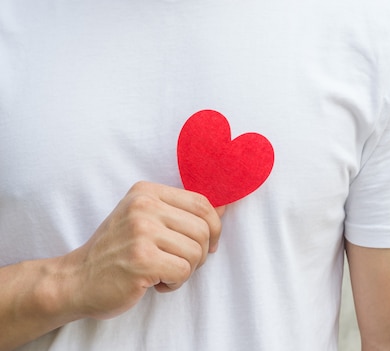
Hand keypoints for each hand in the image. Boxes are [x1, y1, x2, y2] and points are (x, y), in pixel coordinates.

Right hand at [58, 181, 223, 319]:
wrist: (76, 279)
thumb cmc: (117, 252)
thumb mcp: (146, 220)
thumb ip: (182, 212)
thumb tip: (226, 206)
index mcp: (146, 192)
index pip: (202, 202)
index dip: (214, 227)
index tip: (207, 244)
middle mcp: (143, 206)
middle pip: (203, 229)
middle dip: (200, 253)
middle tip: (179, 263)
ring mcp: (141, 232)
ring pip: (196, 252)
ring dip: (186, 270)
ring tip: (163, 272)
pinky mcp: (141, 260)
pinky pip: (183, 271)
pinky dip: (175, 283)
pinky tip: (155, 282)